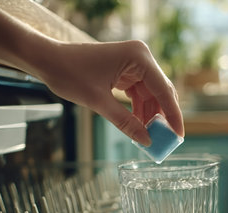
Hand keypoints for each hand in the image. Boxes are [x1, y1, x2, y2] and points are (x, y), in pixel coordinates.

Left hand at [34, 40, 184, 145]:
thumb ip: (125, 122)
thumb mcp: (99, 102)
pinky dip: (139, 108)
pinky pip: (139, 92)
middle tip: (165, 140)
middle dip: (162, 116)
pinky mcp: (125, 69)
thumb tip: (146, 141)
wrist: (48, 60)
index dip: (173, 114)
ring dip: (150, 114)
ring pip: (150, 94)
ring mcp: (133, 62)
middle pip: (160, 91)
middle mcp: (140, 56)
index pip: (163, 89)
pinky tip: (139, 125)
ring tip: (149, 136)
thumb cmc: (69, 74)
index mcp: (138, 57)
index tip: (179, 134)